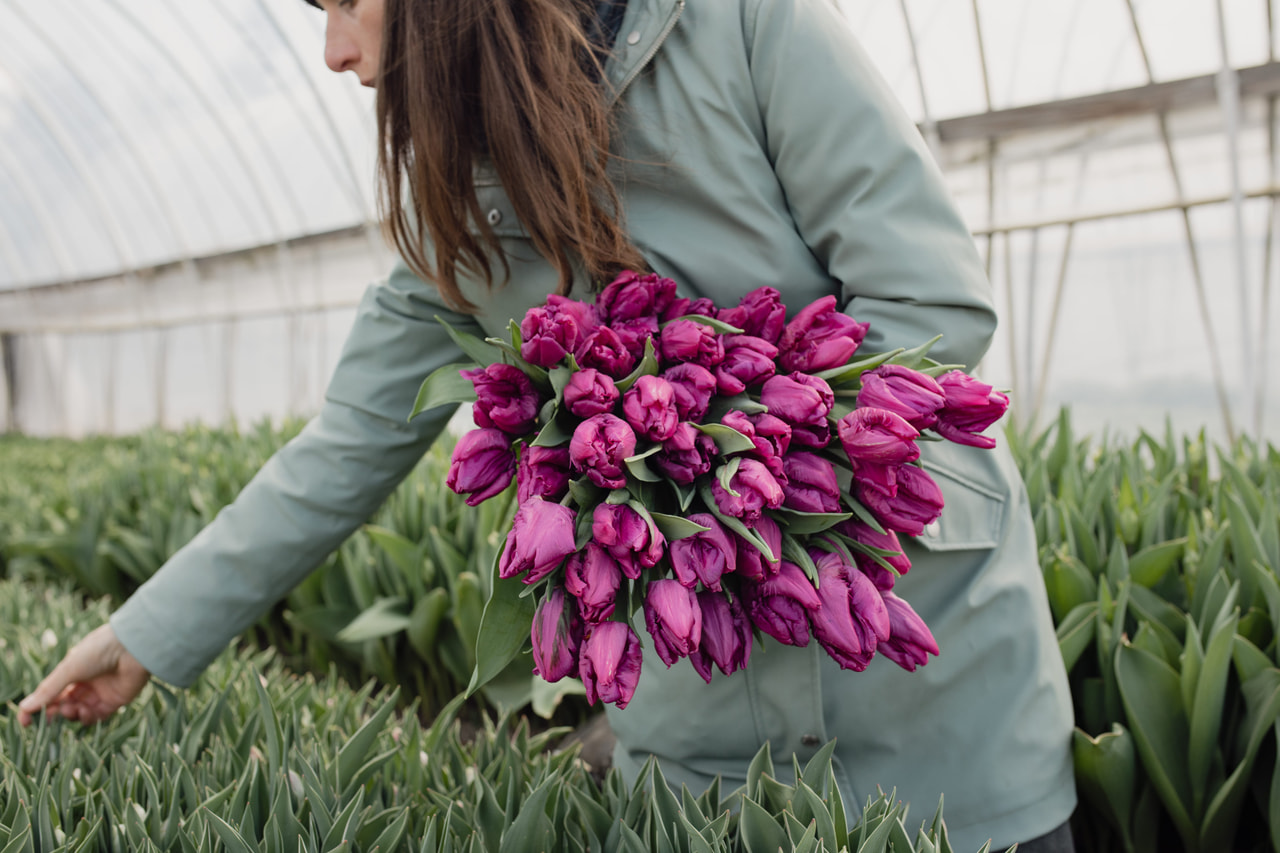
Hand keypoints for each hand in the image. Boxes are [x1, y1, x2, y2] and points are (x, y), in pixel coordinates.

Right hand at [17, 624, 150, 725]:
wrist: (132, 647)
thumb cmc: (98, 651)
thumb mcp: (68, 669)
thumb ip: (48, 690)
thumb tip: (24, 708)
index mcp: (72, 671)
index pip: (50, 694)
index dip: (37, 708)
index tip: (25, 721)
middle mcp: (85, 683)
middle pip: (63, 705)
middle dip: (55, 713)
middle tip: (51, 715)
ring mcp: (100, 693)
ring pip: (79, 713)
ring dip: (71, 715)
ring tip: (71, 708)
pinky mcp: (115, 701)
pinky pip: (97, 717)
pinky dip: (88, 718)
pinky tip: (84, 712)